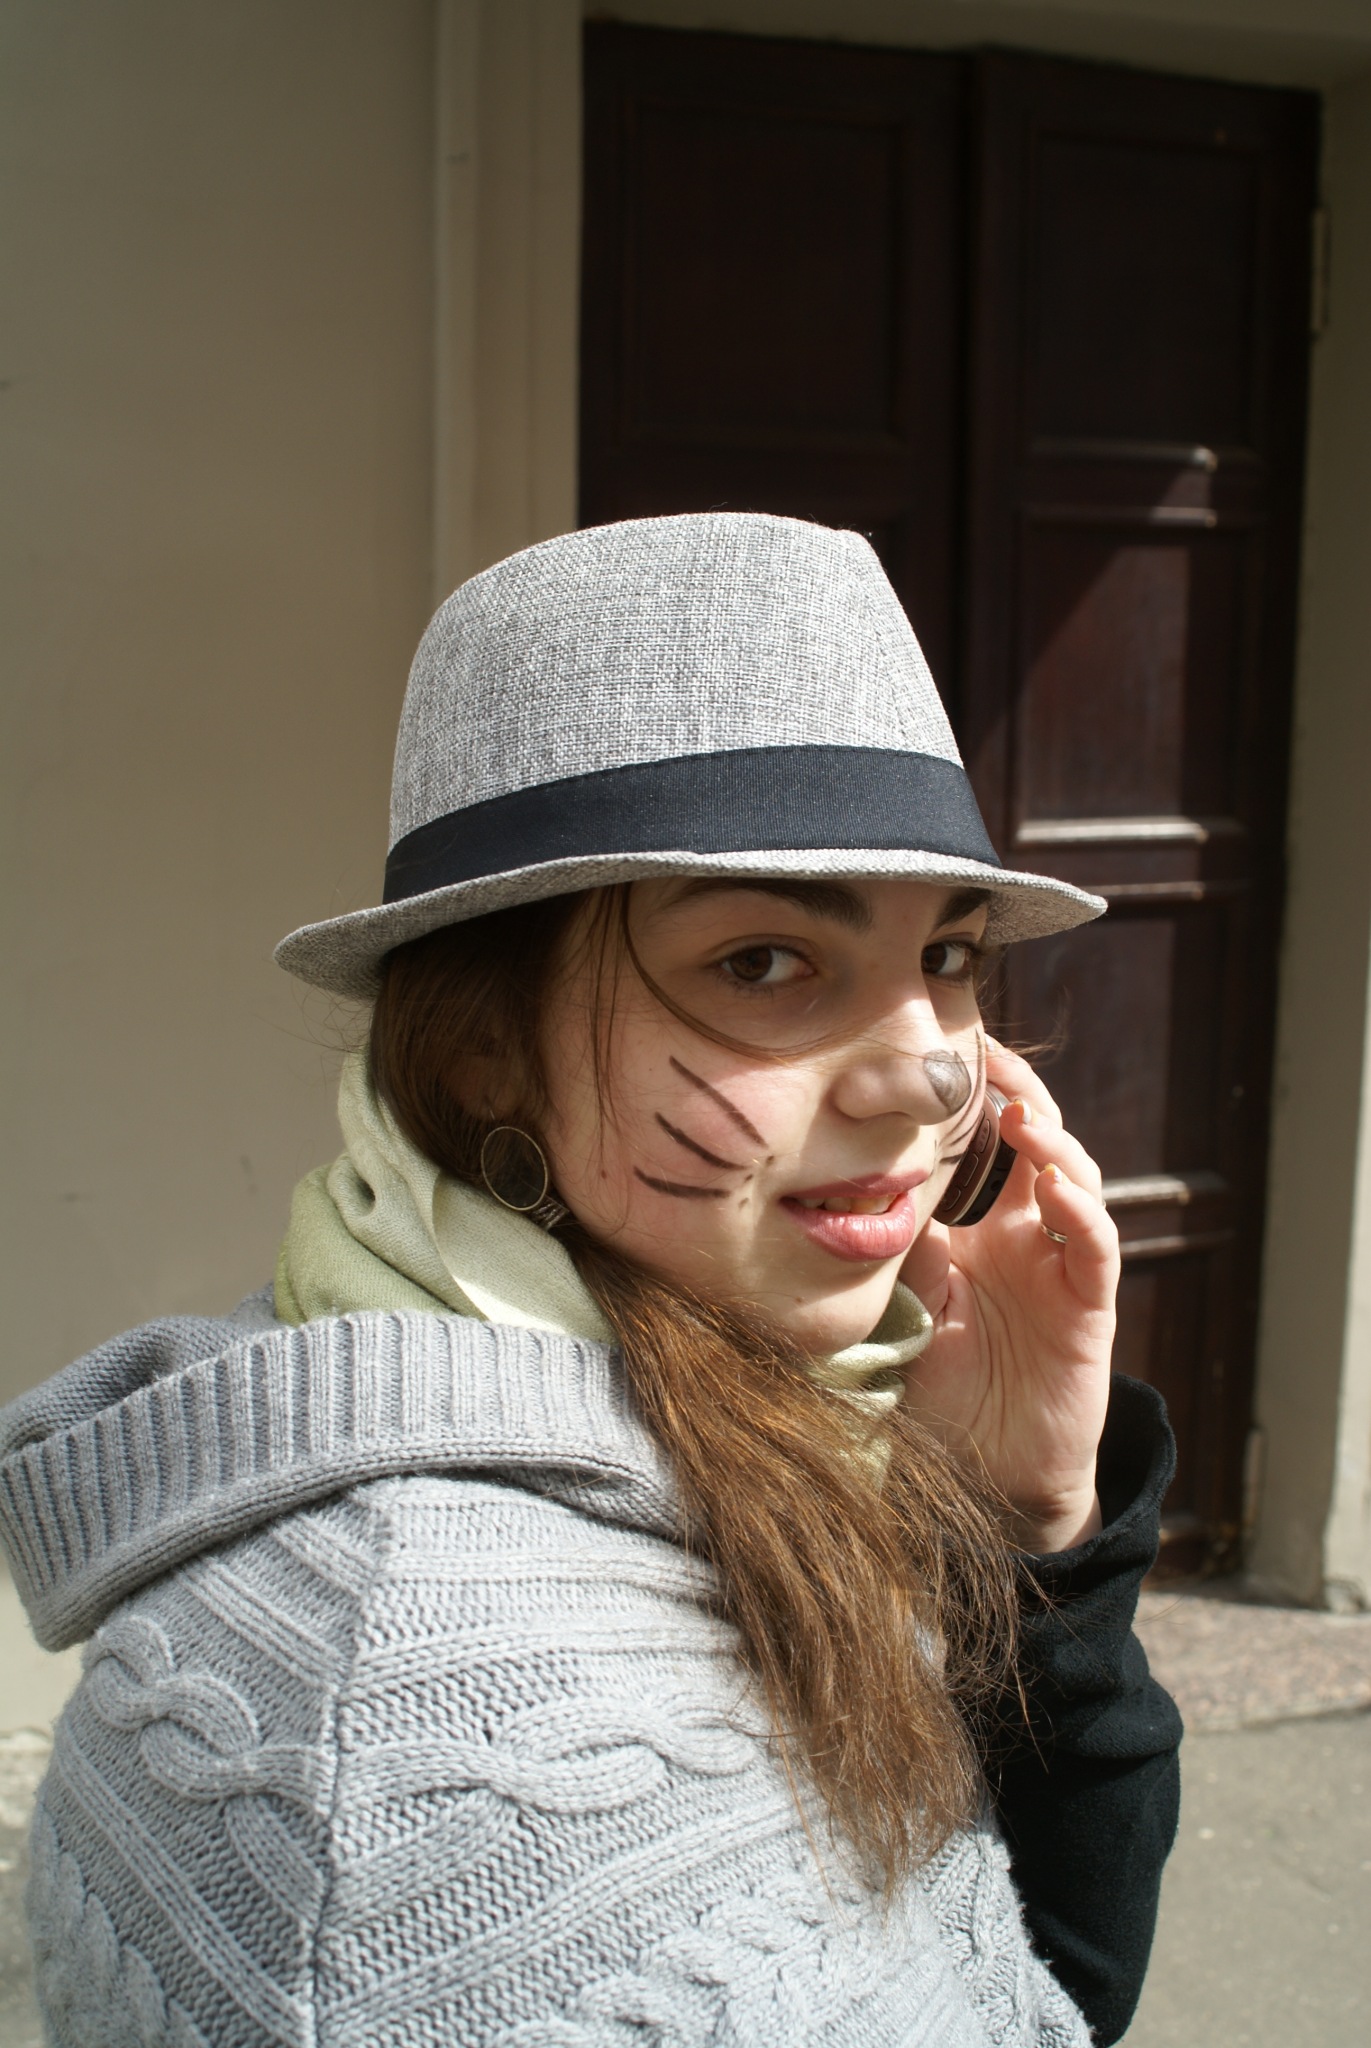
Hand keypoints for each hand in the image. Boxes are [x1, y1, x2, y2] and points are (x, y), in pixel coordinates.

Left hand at [899, 1039, 1118, 1553]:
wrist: (984, 1477)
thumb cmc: (942, 1388)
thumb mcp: (905, 1300)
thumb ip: (891, 1245)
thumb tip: (831, 1182)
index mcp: (987, 1232)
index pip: (991, 1147)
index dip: (978, 1098)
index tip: (942, 1051)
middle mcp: (1031, 1238)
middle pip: (1042, 1144)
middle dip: (1021, 1094)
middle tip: (988, 1057)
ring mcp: (1063, 1269)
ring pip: (1076, 1181)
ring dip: (1053, 1142)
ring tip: (1020, 1114)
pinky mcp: (1089, 1310)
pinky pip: (1093, 1249)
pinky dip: (1079, 1212)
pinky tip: (1052, 1186)